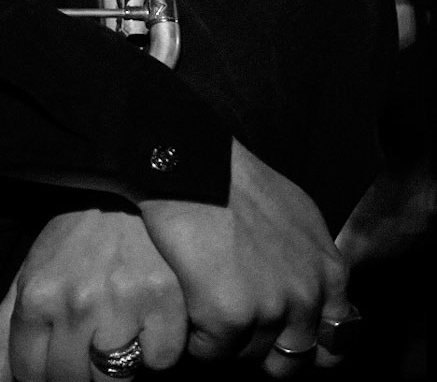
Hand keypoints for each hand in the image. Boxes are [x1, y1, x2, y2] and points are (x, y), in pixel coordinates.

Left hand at [0, 207, 187, 379]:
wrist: (127, 195)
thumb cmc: (75, 242)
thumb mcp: (30, 274)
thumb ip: (3, 332)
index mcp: (37, 295)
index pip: (30, 374)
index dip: (43, 371)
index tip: (56, 353)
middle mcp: (76, 301)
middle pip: (72, 381)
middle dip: (79, 368)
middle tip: (89, 335)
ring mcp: (120, 303)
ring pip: (116, 380)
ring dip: (118, 361)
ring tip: (117, 322)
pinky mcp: (163, 302)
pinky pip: (161, 361)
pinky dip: (157, 348)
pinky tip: (146, 316)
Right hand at [137, 139, 349, 375]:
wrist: (193, 164)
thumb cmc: (238, 180)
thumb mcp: (298, 215)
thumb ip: (313, 259)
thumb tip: (311, 289)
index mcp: (330, 273)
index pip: (336, 343)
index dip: (309, 346)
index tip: (284, 338)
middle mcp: (308, 297)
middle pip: (293, 360)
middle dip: (266, 351)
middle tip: (239, 327)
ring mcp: (271, 310)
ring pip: (249, 357)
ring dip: (228, 342)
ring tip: (206, 306)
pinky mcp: (230, 317)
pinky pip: (211, 353)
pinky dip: (197, 338)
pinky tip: (188, 307)